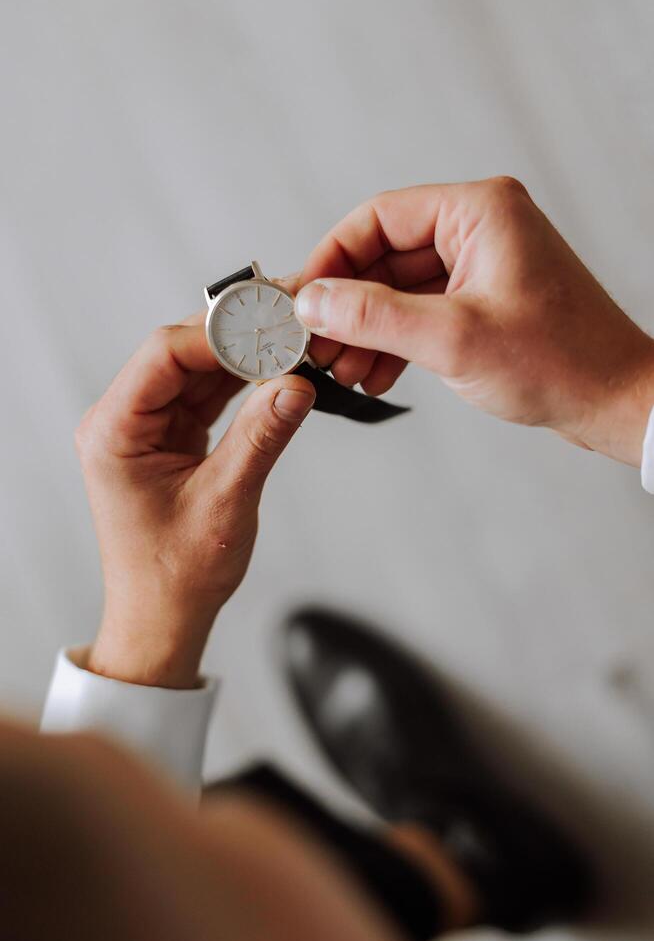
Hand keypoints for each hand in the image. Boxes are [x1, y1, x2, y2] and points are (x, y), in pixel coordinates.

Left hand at [76, 314, 314, 687]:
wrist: (162, 616)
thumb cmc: (175, 574)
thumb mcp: (225, 503)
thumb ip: (260, 438)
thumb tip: (297, 385)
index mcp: (114, 431)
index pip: (164, 354)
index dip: (220, 334)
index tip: (272, 328)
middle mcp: (123, 420)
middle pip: (181, 351)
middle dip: (238, 337)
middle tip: (291, 323)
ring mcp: (147, 427)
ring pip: (199, 369)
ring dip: (246, 357)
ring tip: (294, 344)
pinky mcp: (170, 437)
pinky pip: (208, 394)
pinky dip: (244, 383)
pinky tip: (278, 374)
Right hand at [294, 178, 653, 465]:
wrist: (614, 402)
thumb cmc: (561, 361)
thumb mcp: (452, 338)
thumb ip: (373, 316)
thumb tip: (311, 303)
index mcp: (478, 211)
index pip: (378, 218)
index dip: (331, 259)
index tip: (299, 299)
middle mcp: (478, 229)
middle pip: (383, 255)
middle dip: (347, 305)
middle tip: (315, 345)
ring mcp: (480, 266)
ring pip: (397, 289)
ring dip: (365, 329)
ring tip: (342, 369)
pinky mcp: (481, 301)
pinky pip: (420, 312)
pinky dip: (393, 342)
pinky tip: (375, 374)